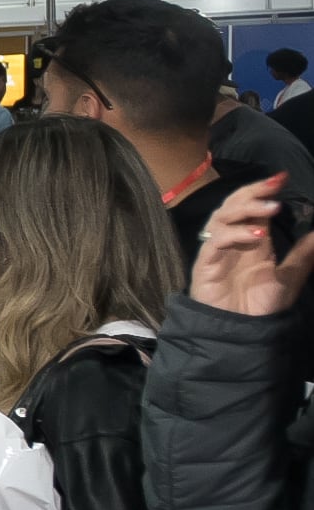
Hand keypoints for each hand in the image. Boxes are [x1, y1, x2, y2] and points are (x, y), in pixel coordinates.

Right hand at [191, 174, 313, 316]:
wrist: (241, 332)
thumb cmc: (261, 306)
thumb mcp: (290, 275)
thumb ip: (303, 253)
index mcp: (252, 239)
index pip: (253, 206)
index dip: (264, 190)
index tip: (282, 177)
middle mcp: (233, 240)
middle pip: (234, 204)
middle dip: (253, 190)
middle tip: (274, 183)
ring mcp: (217, 250)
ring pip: (222, 216)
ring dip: (246, 208)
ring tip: (271, 208)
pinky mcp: (206, 263)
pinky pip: (215, 241)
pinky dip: (235, 234)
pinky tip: (257, 235)